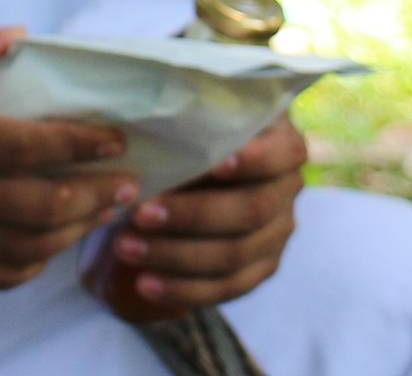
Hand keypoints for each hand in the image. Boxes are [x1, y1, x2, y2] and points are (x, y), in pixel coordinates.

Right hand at [0, 19, 139, 289]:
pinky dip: (36, 262)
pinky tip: (50, 241)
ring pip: (28, 246)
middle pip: (43, 205)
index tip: (116, 139)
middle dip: (97, 195)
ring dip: (75, 231)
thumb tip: (20, 37)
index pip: (31, 146)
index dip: (83, 144)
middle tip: (127, 183)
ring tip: (98, 212)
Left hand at [101, 114, 304, 311]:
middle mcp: (286, 188)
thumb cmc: (182, 140)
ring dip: (177, 255)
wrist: (182, 182)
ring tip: (126, 248)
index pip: (282, 153)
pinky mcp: (261, 266)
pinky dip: (184, 288)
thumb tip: (146, 134)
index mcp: (279, 143)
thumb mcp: (185, 124)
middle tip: (139, 213)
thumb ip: (182, 127)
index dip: (253, 161)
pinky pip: (228, 287)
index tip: (214, 165)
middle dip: (192, 215)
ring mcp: (278, 232)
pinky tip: (146, 284)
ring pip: (236, 253)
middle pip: (251, 210)